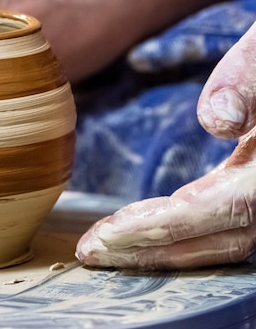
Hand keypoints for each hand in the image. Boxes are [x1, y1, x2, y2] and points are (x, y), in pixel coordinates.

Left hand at [76, 21, 255, 268]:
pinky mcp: (253, 189)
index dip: (162, 227)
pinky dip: (177, 234)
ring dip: (160, 248)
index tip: (107, 234)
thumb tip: (218, 122)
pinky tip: (139, 228)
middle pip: (218, 240)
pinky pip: (220, 226)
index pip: (221, 210)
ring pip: (221, 242)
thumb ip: (249, 76)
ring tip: (105, 247)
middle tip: (90, 252)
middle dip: (149, 248)